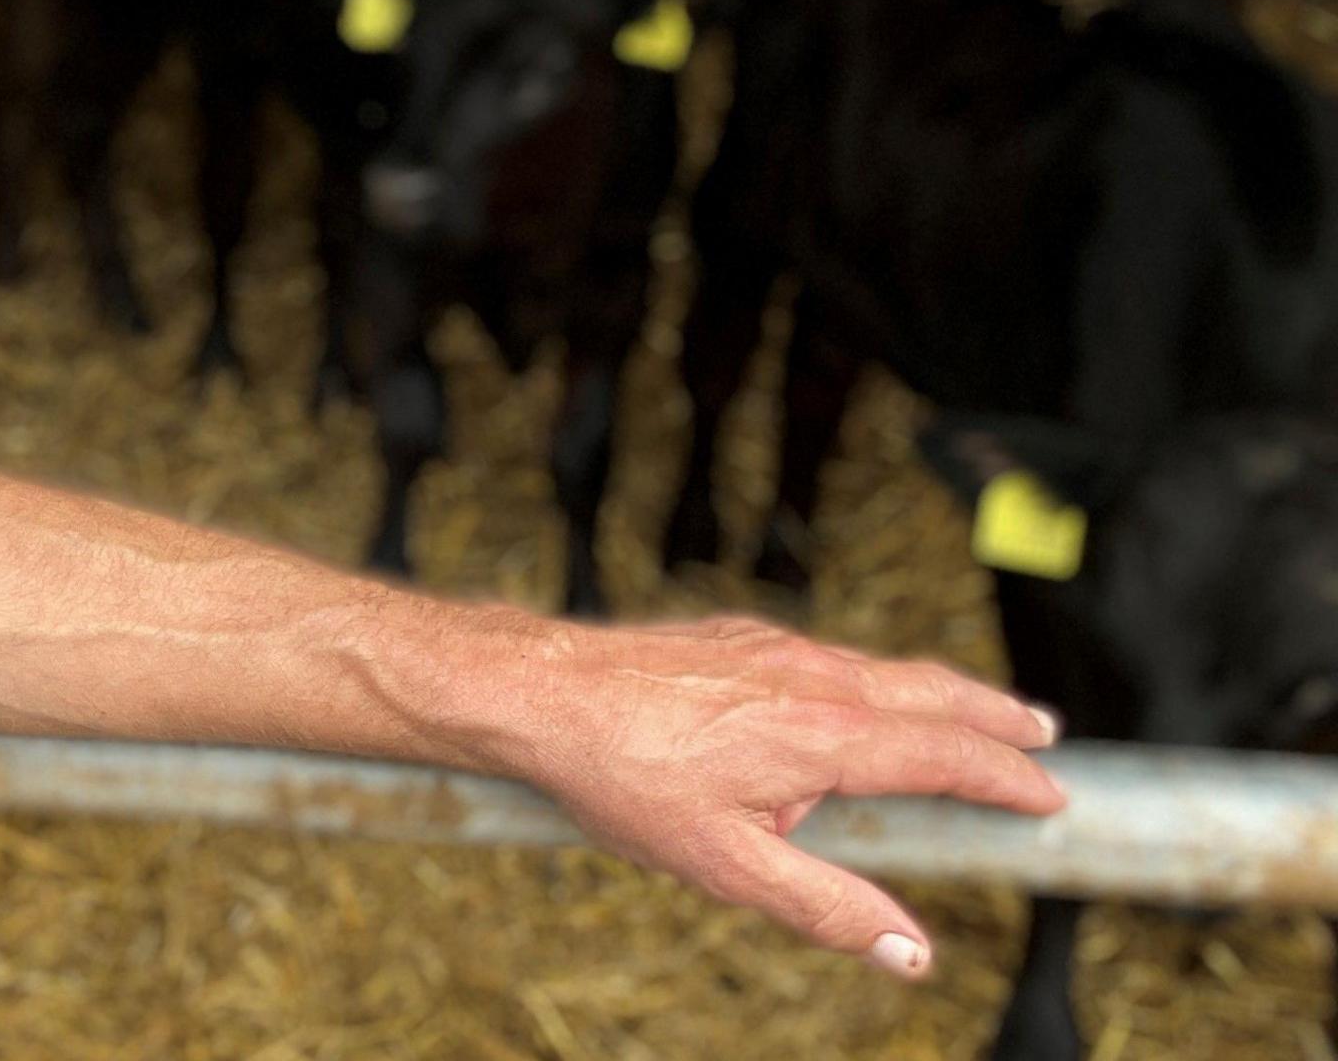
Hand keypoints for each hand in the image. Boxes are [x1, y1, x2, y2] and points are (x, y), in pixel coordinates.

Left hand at [482, 614, 1063, 976]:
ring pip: (880, 667)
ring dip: (937, 691)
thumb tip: (912, 955)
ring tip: (971, 712)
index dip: (1006, 778)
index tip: (1054, 797)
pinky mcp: (735, 635)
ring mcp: (772, 647)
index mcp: (824, 736)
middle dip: (994, 715)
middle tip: (1044, 734)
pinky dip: (873, 674)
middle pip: (931, 692)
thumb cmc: (622, 777)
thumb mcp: (725, 867)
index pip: (945, 755)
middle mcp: (812, 677)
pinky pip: (827, 655)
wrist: (536, 690)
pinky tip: (860, 694)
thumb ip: (825, 908)